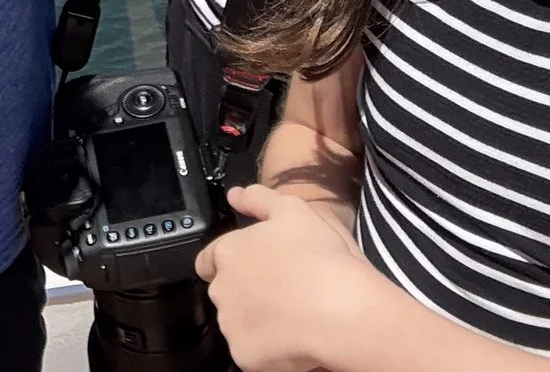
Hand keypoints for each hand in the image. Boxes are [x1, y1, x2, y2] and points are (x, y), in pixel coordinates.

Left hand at [197, 183, 387, 371]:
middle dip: (247, 291)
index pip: (208, 260)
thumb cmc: (320, 257)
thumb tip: (235, 195)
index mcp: (229, 253)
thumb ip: (259, 199)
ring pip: (238, 323)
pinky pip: (252, 352)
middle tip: (284, 290)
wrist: (341, 311)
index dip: (231, 263)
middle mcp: (222, 290)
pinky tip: (294, 338)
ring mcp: (232, 326)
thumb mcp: (293, 210)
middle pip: (226, 292)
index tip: (257, 267)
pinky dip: (269, 349)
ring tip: (293, 315)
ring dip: (257, 320)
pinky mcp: (245, 357)